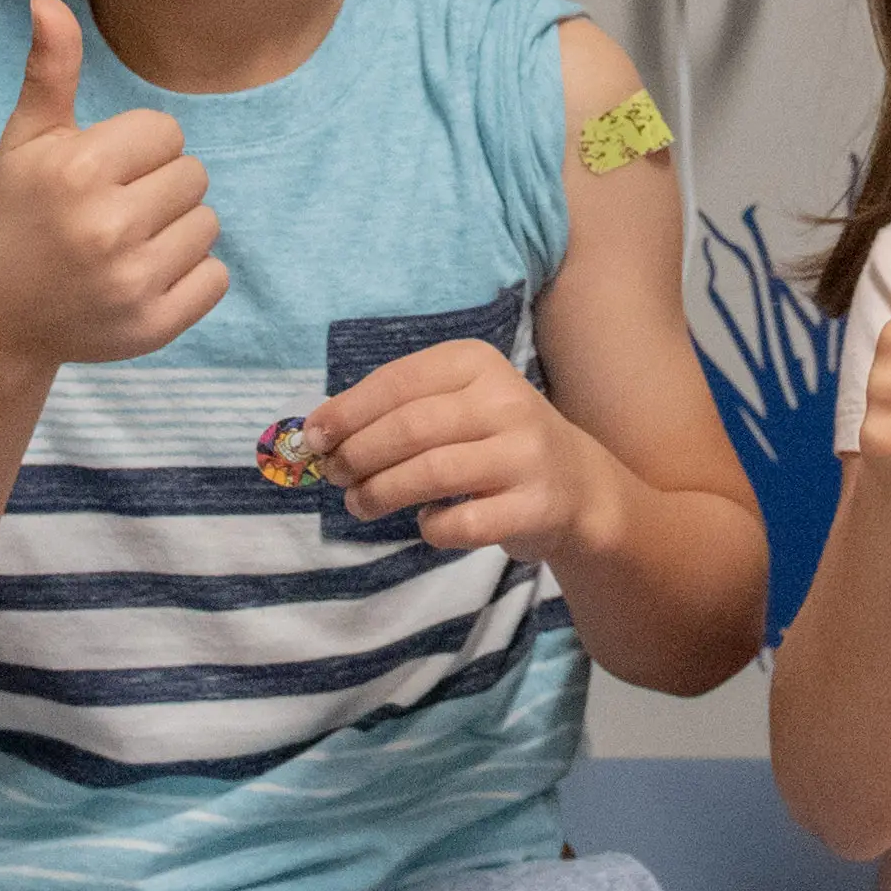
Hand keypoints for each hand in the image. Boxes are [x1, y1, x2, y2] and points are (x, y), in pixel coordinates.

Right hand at [0, 0, 223, 372]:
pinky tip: (144, 277)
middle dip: (158, 186)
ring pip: (209, 225)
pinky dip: (191, 277)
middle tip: (111, 210)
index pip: (166, 131)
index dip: (136, 148)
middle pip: (193, 175)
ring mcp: (133, 282)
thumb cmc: (12, 216)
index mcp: (79, 171)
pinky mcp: (154, 326)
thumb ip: (49, 71)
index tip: (101, 172)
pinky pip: (216, 278)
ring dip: (177, 230)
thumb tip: (48, 1)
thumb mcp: (24, 141)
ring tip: (126, 244)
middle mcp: (108, 227)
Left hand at [306, 339, 625, 562]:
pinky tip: (428, 523)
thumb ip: (396, 410)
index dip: (348, 411)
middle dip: (359, 455)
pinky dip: (432, 527)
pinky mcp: (535, 506)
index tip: (313, 437)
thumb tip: (319, 432)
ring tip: (359, 504)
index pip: (399, 382)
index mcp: (477, 363)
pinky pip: (463, 522)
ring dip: (381, 493)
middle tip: (334, 476)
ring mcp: (525, 454)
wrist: (577, 484)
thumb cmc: (494, 440)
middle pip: (411, 428)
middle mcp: (506, 401)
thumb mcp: (455, 404)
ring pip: (431, 474)